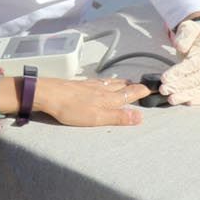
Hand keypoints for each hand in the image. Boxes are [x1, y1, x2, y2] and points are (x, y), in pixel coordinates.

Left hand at [30, 76, 147, 126]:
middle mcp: (102, 89)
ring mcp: (90, 85)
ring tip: (126, 82)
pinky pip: (99, 81)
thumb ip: (118, 117)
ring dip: (121, 82)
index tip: (151, 89)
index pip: (129, 94)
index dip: (140, 91)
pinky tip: (102, 82)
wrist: (48, 94)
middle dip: (133, 86)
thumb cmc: (72, 109)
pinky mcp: (80, 84)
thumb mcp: (97, 118)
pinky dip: (106, 81)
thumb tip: (140, 116)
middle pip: (121, 86)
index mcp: (108, 99)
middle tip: (141, 85)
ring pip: (110, 82)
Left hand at [160, 18, 199, 105]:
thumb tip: (180, 45)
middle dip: (178, 86)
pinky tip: (188, 103)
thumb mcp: (189, 28)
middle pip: (195, 80)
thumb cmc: (198, 36)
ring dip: (186, 96)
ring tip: (171, 99)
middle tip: (164, 90)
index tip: (164, 78)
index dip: (178, 73)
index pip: (192, 65)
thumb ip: (185, 35)